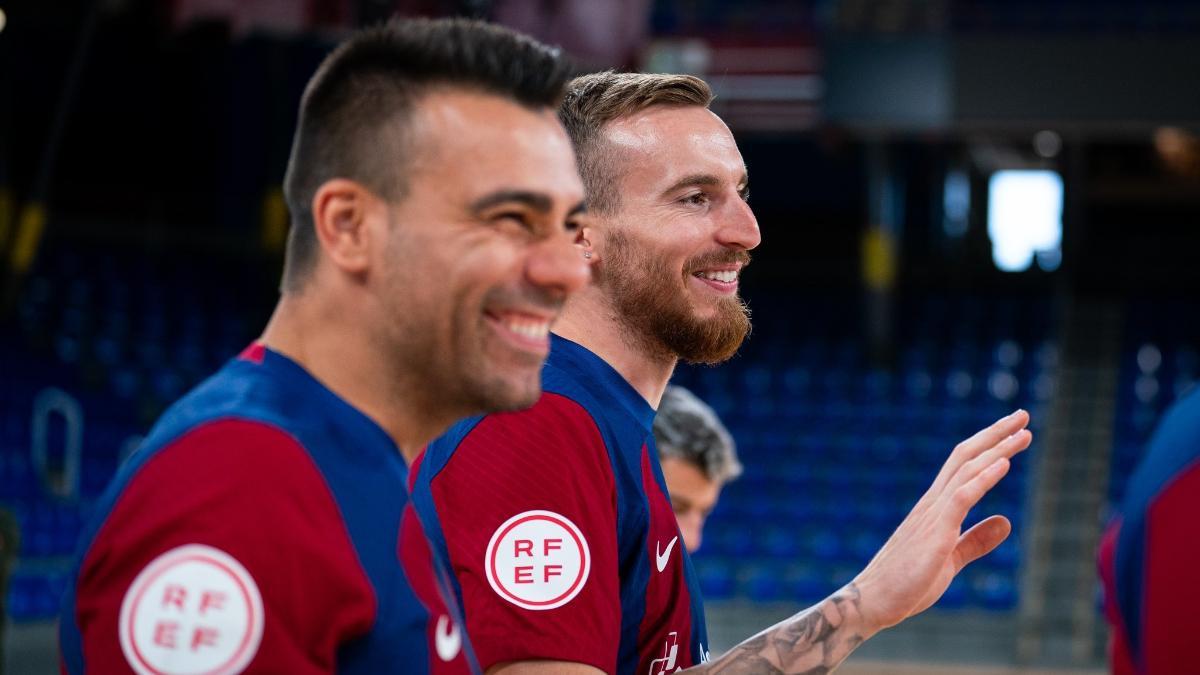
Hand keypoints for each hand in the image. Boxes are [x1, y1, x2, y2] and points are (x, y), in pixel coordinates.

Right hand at [852, 409, 1031, 633]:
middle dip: (995, 434)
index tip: (1014, 431)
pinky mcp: (935, 533)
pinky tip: (1004, 464)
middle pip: (966, 457)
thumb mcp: (950, 558)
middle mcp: (933, 503)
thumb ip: (977, 539)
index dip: (989, 445)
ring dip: (997, 449)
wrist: (874, 600)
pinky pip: (961, 498)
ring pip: (967, 471)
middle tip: (1023, 415)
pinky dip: (983, 478)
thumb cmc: (907, 583)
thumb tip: (1006, 521)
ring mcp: (932, 515)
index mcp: (935, 508)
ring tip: (1022, 433)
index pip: (964, 465)